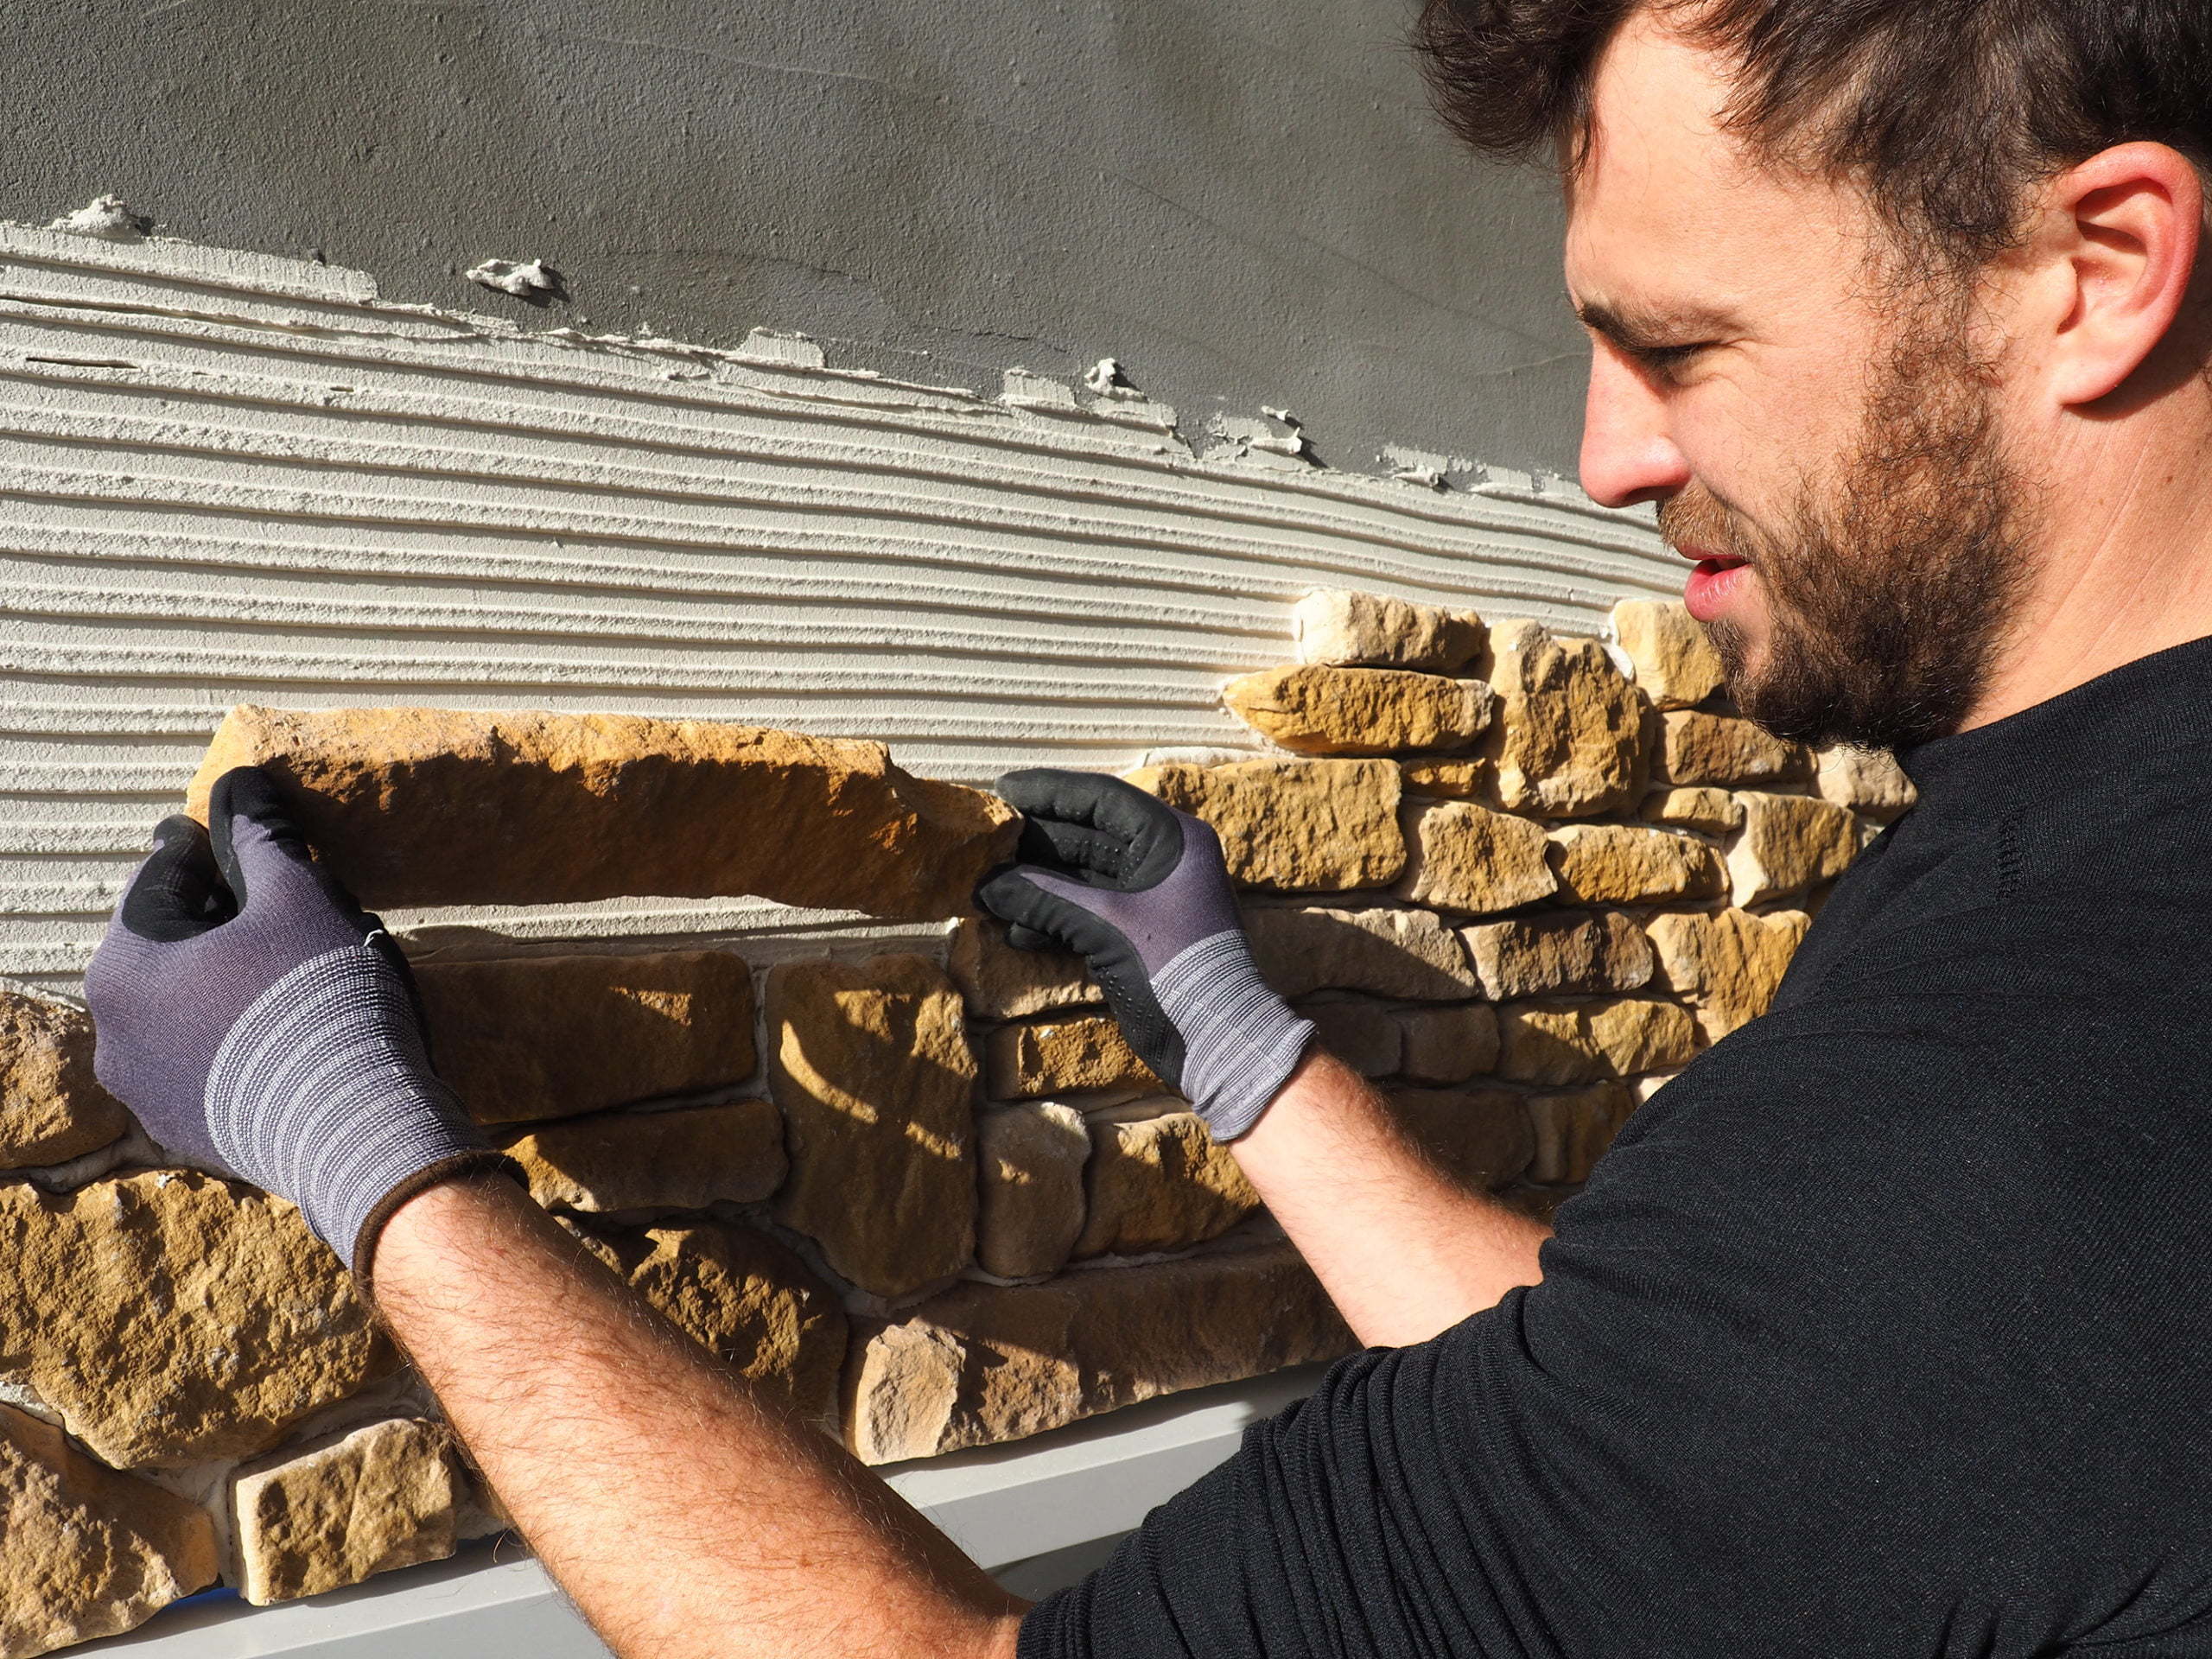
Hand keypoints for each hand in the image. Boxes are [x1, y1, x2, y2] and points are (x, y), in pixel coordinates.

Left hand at [84, 767, 506, 1282]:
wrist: (359, 1130)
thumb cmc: (321, 998)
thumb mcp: (299, 898)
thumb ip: (262, 838)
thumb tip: (242, 782)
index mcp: (123, 966)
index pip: (159, 878)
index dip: (206, 846)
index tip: (237, 832)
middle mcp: (112, 1035)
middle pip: (168, 948)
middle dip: (217, 920)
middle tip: (278, 903)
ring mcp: (146, 1094)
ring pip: (185, 1009)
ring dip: (227, 981)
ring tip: (293, 970)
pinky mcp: (190, 1133)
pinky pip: (208, 1061)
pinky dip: (239, 1035)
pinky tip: (293, 1029)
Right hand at [976, 769, 1311, 1138]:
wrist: (1218, 1041)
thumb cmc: (1174, 970)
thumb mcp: (1106, 927)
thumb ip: (1044, 897)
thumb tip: (985, 884)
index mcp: (1173, 839)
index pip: (1102, 798)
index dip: (1049, 791)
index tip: (1002, 790)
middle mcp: (1164, 859)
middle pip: (1088, 835)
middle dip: (1035, 844)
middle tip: (985, 843)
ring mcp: (1152, 898)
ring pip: (1083, 877)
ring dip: (1038, 885)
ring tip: (989, 891)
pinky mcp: (1139, 933)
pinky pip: (1088, 911)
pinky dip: (1054, 917)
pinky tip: (1017, 930)